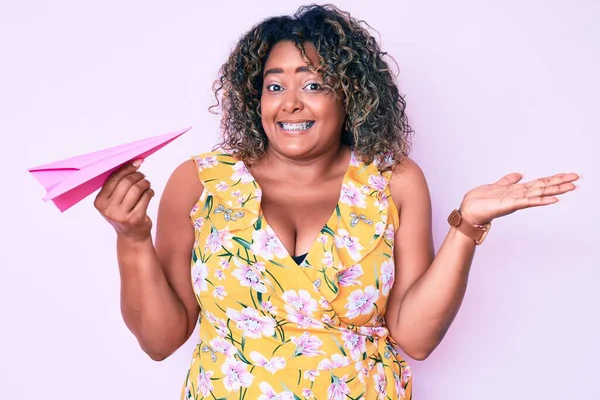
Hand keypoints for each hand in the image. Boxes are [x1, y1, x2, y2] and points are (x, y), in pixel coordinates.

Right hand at [94, 159, 154, 241]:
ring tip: (147, 184)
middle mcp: (108, 209)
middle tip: (143, 177)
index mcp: (100, 202)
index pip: (113, 178)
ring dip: (145, 183)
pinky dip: (150, 192)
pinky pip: (145, 198)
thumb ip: (118, 184)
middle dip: (138, 176)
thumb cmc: (123, 213)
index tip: (137, 162)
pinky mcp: (135, 219)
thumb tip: (134, 162)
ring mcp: (121, 215)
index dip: (127, 168)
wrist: (132, 236)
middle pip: (126, 182)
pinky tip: (149, 193)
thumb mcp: (114, 201)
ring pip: (137, 189)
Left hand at [459, 172, 579, 224]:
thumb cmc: (479, 201)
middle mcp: (519, 195)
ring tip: (571, 186)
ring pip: (539, 193)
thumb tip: (519, 174)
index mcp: (517, 190)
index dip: (553, 179)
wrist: (468, 211)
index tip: (568, 175)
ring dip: (555, 190)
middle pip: (543, 187)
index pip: (539, 183)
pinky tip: (552, 199)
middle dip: (560, 183)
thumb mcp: (496, 185)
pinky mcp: (510, 205)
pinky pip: (528, 202)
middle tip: (577, 178)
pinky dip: (540, 200)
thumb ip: (508, 180)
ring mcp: (516, 200)